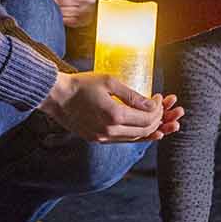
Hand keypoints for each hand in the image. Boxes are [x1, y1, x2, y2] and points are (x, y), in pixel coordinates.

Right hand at [37, 71, 183, 142]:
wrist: (57, 97)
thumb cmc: (81, 85)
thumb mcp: (109, 82)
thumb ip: (132, 95)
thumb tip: (153, 104)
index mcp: (114, 115)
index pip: (147, 118)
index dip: (159, 109)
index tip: (160, 97)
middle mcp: (110, 131)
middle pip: (144, 131)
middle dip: (158, 120)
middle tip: (164, 109)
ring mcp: (102, 137)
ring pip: (134, 138)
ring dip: (149, 130)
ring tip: (163, 124)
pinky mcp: (96, 139)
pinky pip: (122, 140)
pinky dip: (135, 134)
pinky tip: (142, 129)